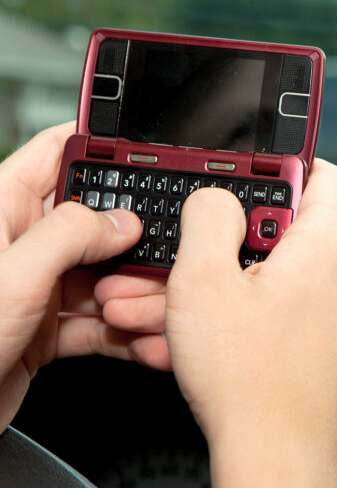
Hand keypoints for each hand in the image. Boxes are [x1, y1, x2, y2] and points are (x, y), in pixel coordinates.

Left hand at [0, 123, 168, 427]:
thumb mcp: (13, 276)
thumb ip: (70, 237)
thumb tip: (121, 220)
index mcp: (1, 210)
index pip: (56, 153)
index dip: (101, 145)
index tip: (147, 152)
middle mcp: (22, 245)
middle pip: (96, 221)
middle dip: (135, 235)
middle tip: (169, 245)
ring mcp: (36, 288)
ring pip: (106, 276)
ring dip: (136, 293)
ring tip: (156, 308)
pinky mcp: (45, 331)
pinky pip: (101, 323)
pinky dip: (127, 334)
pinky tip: (146, 341)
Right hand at [101, 159, 336, 487]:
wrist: (275, 459)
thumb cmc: (252, 380)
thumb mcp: (204, 278)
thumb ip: (210, 217)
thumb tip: (217, 196)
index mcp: (326, 246)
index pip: (324, 174)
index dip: (282, 163)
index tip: (243, 169)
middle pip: (276, 234)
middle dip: (211, 245)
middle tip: (169, 258)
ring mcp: (331, 316)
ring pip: (261, 281)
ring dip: (205, 289)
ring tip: (148, 308)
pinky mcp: (316, 348)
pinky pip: (267, 317)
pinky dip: (225, 320)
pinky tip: (176, 339)